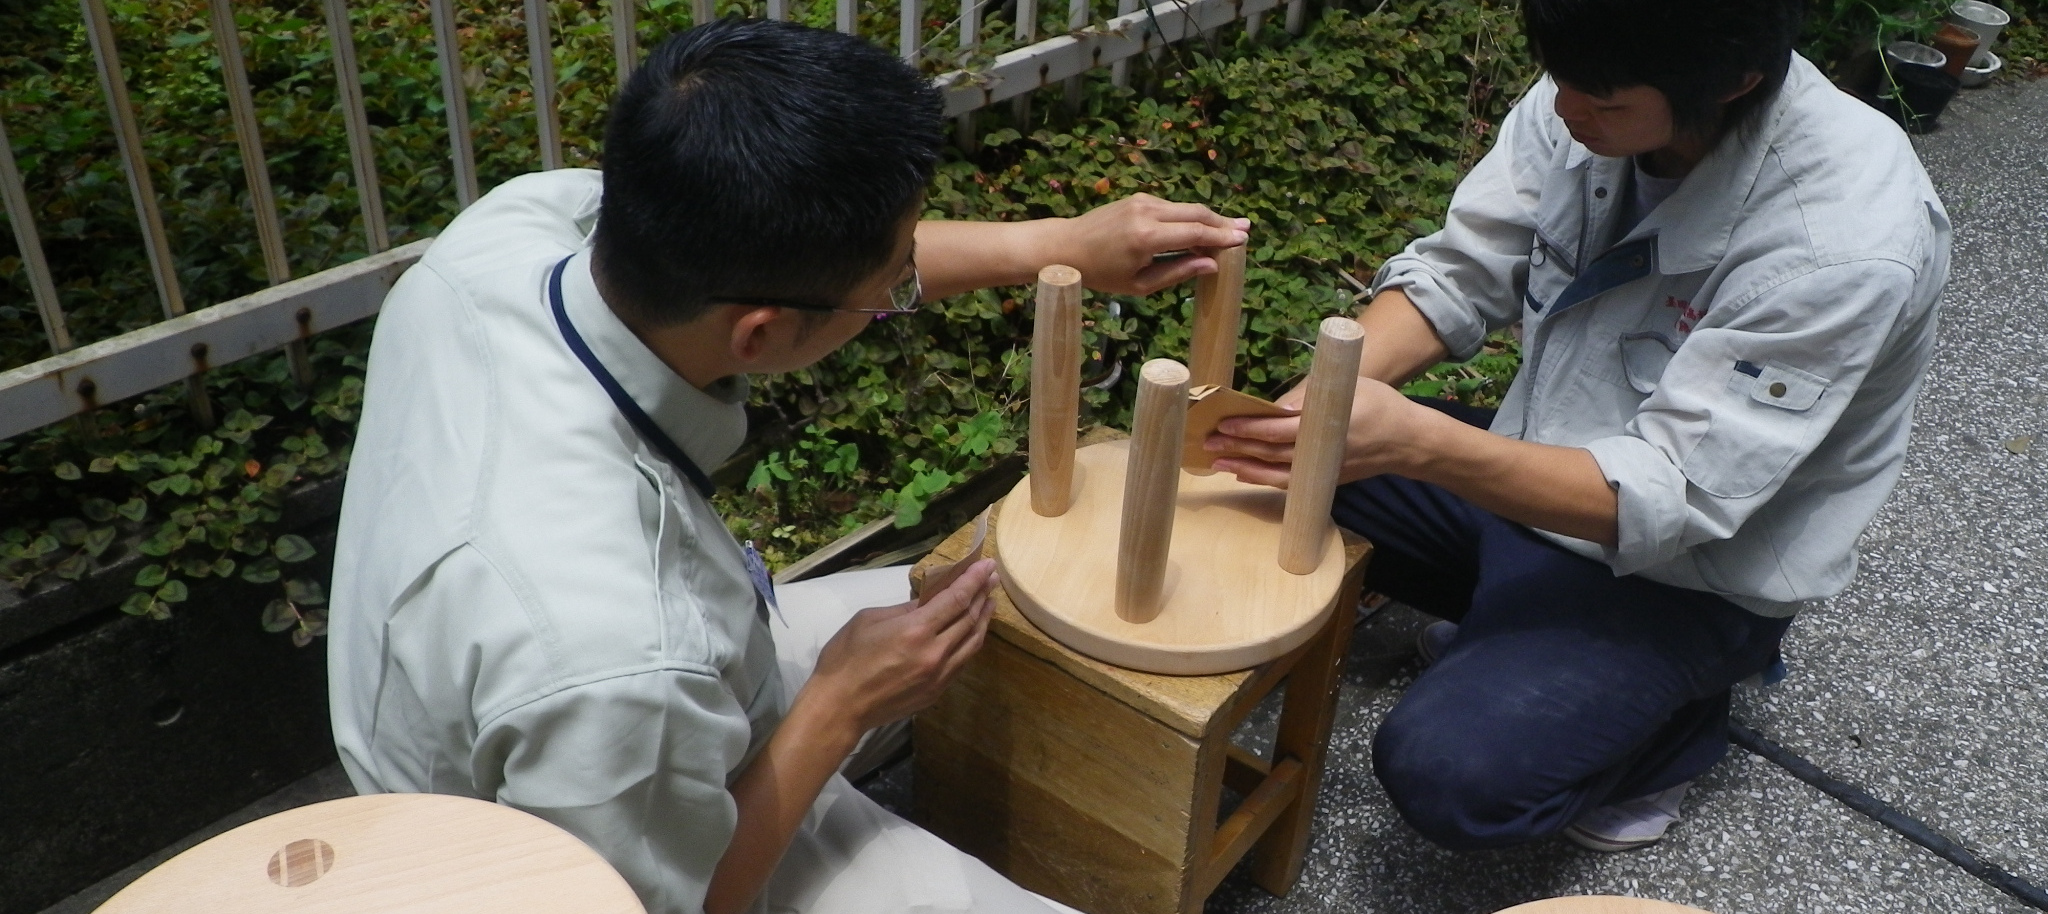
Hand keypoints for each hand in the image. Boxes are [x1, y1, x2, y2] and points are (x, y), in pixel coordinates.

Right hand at [795, 559, 998, 739]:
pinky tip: (972, 632)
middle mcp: (935, 652)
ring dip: (983, 619)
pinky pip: (962, 662)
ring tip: (989, 602)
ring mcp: (939, 675)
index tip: (987, 565)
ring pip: (972, 643)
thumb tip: (927, 601)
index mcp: (916, 630)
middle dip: (982, 594)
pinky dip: (970, 642)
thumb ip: (903, 609)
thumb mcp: (869, 619)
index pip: (956, 599)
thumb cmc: (845, 658)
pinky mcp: (937, 692)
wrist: (840, 707)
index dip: (974, 580)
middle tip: (992, 578)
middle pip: (969, 618)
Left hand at [1037, 194, 1249, 295]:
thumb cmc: (1101, 274)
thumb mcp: (1139, 284)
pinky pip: (1173, 207)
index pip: (1195, 233)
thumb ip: (1177, 272)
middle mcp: (1147, 212)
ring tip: (1229, 229)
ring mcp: (1143, 202)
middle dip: (1222, 222)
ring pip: (1186, 207)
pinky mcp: (1139, 198)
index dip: (1222, 237)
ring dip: (1208, 218)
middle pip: (1196, 213)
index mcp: (1147, 237)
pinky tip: (1201, 228)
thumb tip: (1211, 266)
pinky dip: (1190, 217)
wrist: (1066, 246)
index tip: (1243, 240)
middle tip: (1245, 230)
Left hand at [1206, 377, 1423, 487]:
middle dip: (1237, 447)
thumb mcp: (1348, 387)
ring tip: (1216, 462)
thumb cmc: (1378, 405)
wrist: (1408, 442)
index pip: (1277, 429)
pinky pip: (1288, 484)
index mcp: (1325, 426)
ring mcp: (1321, 472)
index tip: (1224, 422)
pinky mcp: (1324, 482)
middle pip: (1270, 452)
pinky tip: (1243, 474)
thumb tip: (1272, 406)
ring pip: (1274, 473)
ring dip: (1243, 468)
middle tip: (1207, 442)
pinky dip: (1263, 479)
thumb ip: (1310, 395)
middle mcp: (1320, 453)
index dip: (1249, 427)